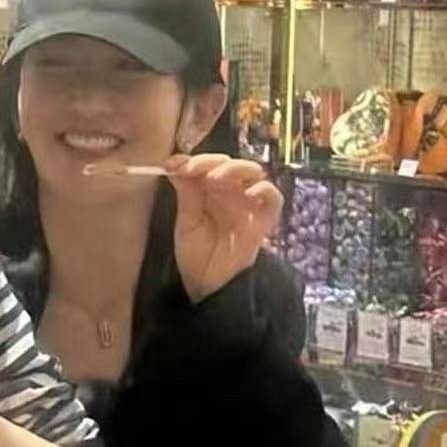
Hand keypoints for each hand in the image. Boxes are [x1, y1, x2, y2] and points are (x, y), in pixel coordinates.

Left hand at [167, 154, 283, 303]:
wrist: (208, 286)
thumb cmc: (195, 254)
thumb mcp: (186, 221)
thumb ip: (186, 193)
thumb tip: (173, 164)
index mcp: (208, 191)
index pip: (207, 165)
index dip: (192, 160)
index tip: (174, 164)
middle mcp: (229, 193)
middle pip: (229, 164)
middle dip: (211, 161)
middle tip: (194, 170)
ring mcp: (247, 204)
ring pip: (252, 173)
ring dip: (235, 169)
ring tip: (216, 178)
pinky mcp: (263, 220)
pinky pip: (273, 198)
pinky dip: (264, 190)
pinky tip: (248, 193)